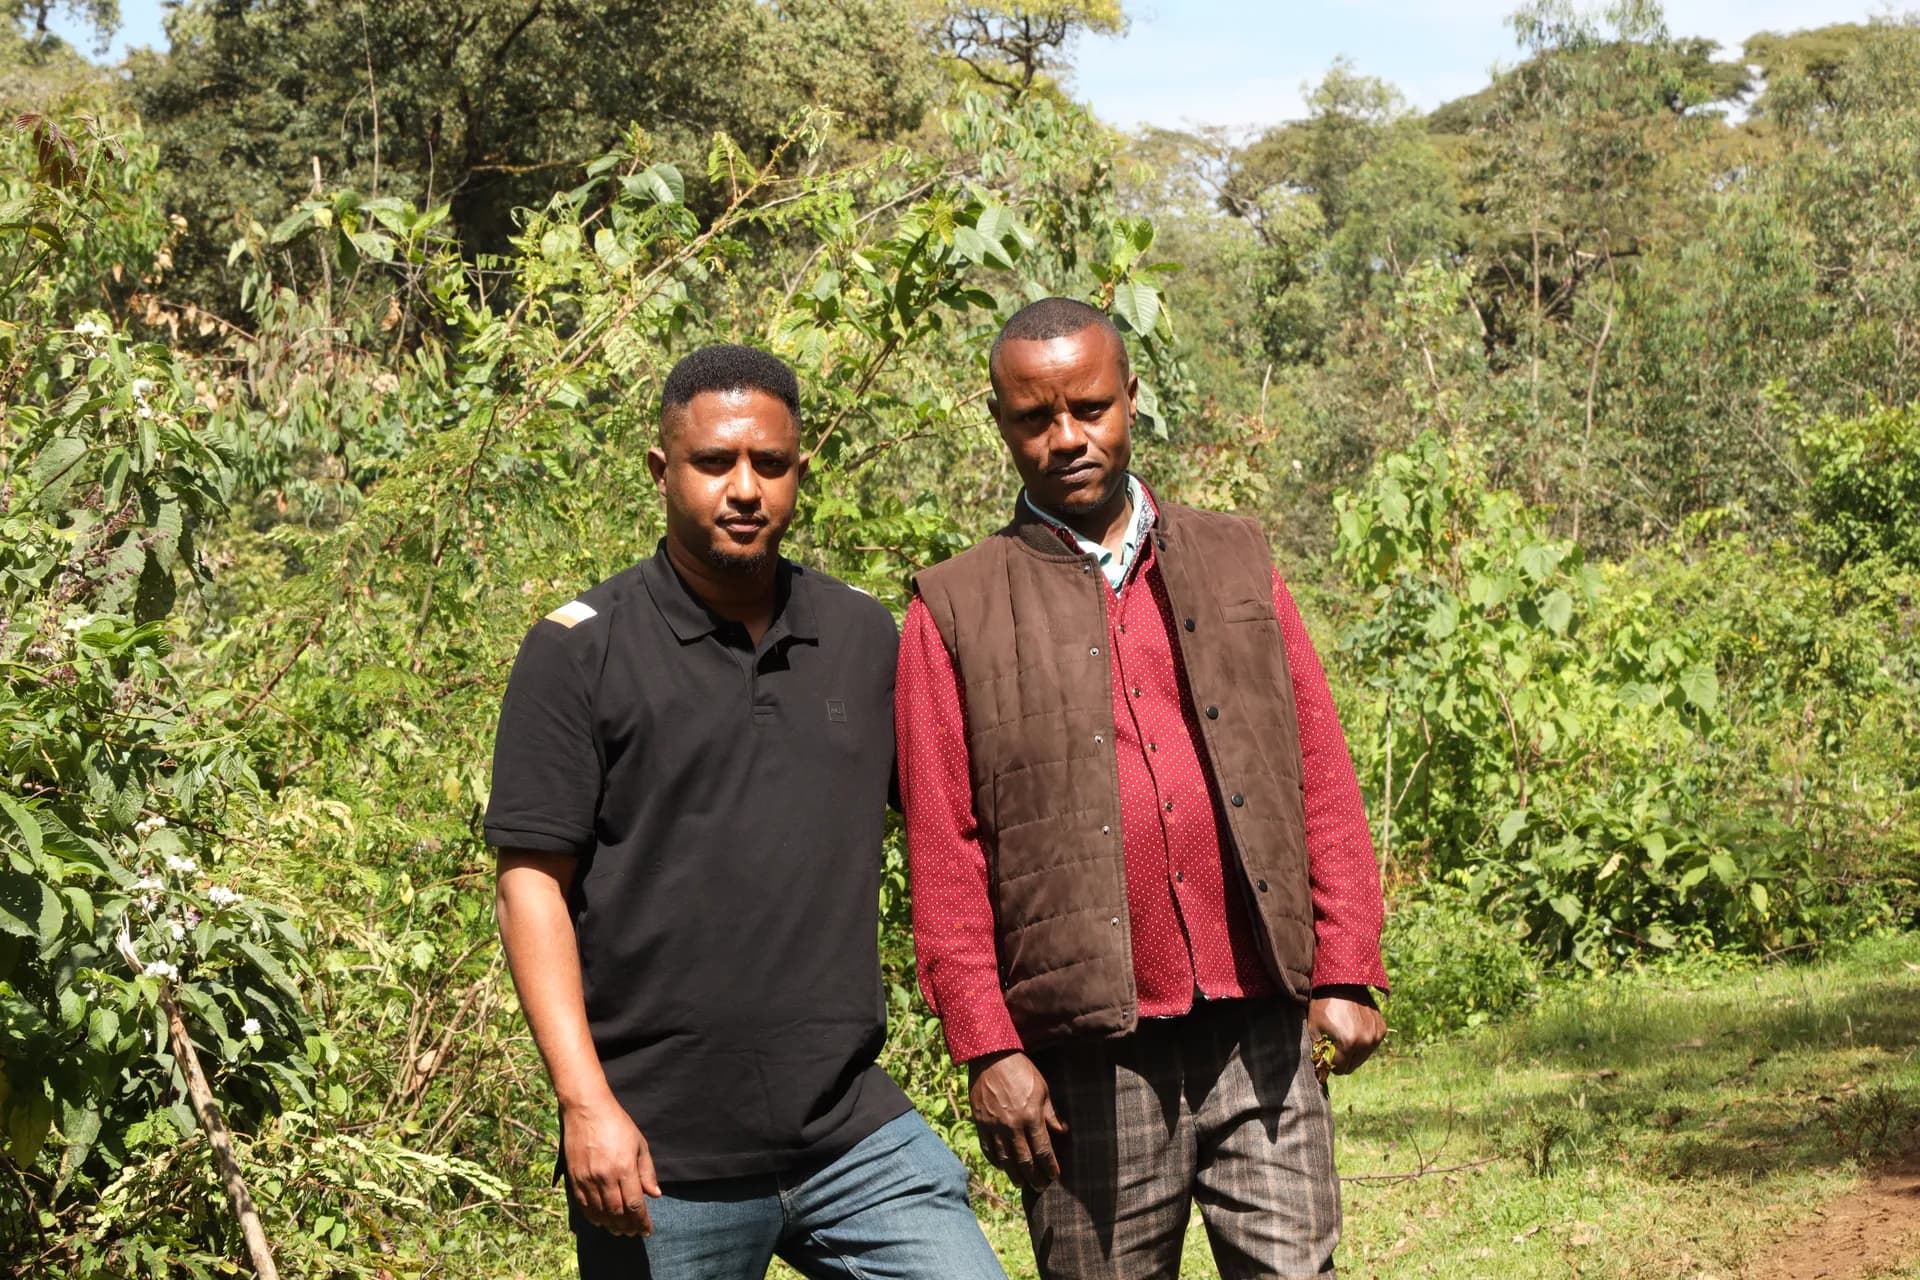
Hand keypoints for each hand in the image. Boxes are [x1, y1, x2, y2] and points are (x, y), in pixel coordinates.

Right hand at [563, 1095, 661, 1236]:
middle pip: (618, 1213)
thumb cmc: (617, 1124)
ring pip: (600, 1213)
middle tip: (634, 1232)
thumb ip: (647, 1172)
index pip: (635, 1205)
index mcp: (624, 1168)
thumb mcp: (639, 1144)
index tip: (647, 1229)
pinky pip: (583, 1206)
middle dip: (628, 1227)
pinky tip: (601, 1221)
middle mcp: (605, 1177)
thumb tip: (655, 1195)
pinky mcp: (574, 1178)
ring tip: (620, 1231)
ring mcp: (587, 1179)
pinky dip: (593, 1217)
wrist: (587, 1109)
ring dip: (611, 1226)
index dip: (642, 1221)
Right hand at [968, 1051, 1066, 1189]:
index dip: (1050, 1167)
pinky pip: (988, 1150)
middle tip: (1040, 1187)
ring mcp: (994, 1127)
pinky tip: (1002, 1167)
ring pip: (1005, 1160)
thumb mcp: (1042, 1089)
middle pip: (1024, 1161)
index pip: (1043, 1151)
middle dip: (1034, 1177)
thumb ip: (1051, 1114)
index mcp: (1031, 1117)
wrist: (990, 1057)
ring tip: (1021, 1183)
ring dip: (1014, 1175)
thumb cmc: (1020, 1070)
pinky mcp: (980, 1124)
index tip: (1055, 1176)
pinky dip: (996, 1162)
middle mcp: (1012, 1126)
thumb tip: (1063, 1132)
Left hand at [1308, 988, 1386, 1079]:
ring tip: (1343, 1033)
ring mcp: (1376, 1034)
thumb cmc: (1324, 1004)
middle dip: (1342, 1059)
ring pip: (1362, 1057)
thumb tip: (1322, 1073)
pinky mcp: (1382, 1028)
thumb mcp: (1314, 1028)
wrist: (1342, 981)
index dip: (1330, 1063)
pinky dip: (1362, 1041)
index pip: (1340, 1069)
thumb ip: (1319, 1052)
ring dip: (1353, 1051)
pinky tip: (1353, 1027)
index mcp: (1349, 1043)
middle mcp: (1367, 1041)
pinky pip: (1371, 1045)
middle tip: (1334, 1043)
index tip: (1325, 1052)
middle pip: (1352, 1066)